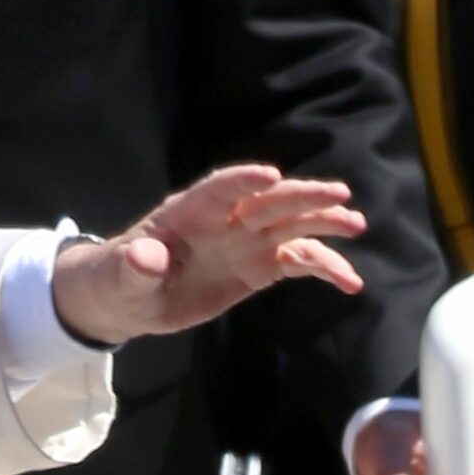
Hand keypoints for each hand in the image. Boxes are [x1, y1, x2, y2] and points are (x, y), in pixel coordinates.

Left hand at [51, 165, 366, 346]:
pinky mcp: (258, 268)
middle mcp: (225, 221)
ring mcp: (245, 242)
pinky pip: (297, 263)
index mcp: (188, 213)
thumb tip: (144, 257)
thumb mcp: (119, 279)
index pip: (218, 190)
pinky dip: (324, 269)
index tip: (269, 174)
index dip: (241, 181)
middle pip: (267, 202)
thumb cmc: (118, 280)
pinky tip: (351, 282)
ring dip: (323, 224)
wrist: (130, 300)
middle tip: (338, 194)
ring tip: (355, 224)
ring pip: (291, 226)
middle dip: (301, 196)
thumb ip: (134, 267)